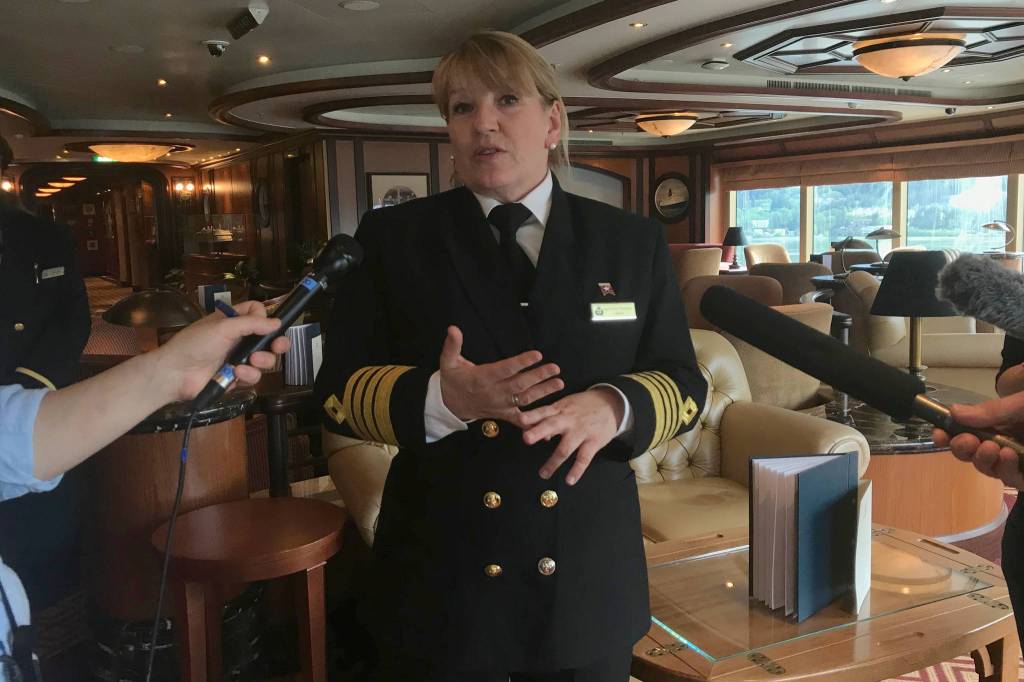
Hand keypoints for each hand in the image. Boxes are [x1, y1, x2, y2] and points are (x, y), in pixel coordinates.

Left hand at [155, 300, 291, 401]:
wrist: (176, 373)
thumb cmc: (195, 344)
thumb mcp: (223, 327)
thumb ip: (252, 324)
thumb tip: (277, 322)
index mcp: (233, 321)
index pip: (257, 313)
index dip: (264, 317)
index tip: (266, 324)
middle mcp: (238, 338)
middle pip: (268, 339)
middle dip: (276, 343)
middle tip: (279, 346)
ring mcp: (238, 358)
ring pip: (265, 359)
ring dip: (262, 361)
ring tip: (252, 361)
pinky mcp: (237, 377)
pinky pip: (254, 376)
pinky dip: (249, 374)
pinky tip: (238, 373)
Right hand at [438, 325, 562, 422]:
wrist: (449, 405)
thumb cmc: (452, 380)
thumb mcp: (448, 361)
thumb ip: (452, 345)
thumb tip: (453, 328)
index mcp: (482, 378)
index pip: (505, 369)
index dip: (522, 362)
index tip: (537, 355)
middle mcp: (493, 392)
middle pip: (519, 385)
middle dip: (539, 377)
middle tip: (555, 368)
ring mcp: (500, 405)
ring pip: (524, 399)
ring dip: (543, 392)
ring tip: (559, 383)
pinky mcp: (503, 414)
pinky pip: (520, 419)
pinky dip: (534, 420)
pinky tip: (549, 415)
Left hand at [520, 387, 623, 485]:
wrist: (611, 403)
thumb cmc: (582, 406)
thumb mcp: (566, 405)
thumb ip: (550, 418)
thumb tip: (537, 434)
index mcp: (560, 409)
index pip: (543, 411)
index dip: (532, 415)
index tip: (520, 419)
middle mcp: (569, 420)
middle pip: (552, 425)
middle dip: (538, 432)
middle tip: (526, 439)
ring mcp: (581, 431)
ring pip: (565, 448)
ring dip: (553, 462)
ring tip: (543, 474)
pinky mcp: (594, 442)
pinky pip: (584, 458)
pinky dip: (576, 470)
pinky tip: (569, 481)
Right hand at [932, 392, 1023, 489]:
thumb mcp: (1018, 405)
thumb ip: (990, 411)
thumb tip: (953, 411)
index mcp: (993, 425)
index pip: (961, 431)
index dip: (946, 434)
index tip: (938, 433)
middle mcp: (997, 443)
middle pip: (967, 452)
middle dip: (961, 447)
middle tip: (967, 441)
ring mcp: (1010, 463)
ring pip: (984, 467)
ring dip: (982, 459)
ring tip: (992, 448)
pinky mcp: (1022, 478)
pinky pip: (1007, 478)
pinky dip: (1004, 468)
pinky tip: (1007, 456)